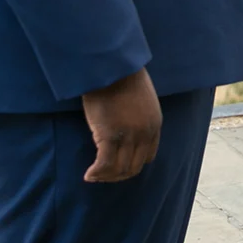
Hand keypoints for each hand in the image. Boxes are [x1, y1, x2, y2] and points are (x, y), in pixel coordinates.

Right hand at [80, 68, 161, 182]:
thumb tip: (125, 129)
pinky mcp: (110, 135)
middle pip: (134, 166)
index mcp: (154, 124)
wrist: (112, 65)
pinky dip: (96, 172)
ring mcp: (128, 136)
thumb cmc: (121, 77)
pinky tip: (88, 174)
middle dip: (118, 175)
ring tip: (93, 176)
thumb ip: (138, 116)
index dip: (132, 164)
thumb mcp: (140, 99)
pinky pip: (104, 163)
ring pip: (119, 169)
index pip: (148, 156)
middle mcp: (145, 133)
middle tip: (102, 175)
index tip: (117, 165)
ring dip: (105, 176)